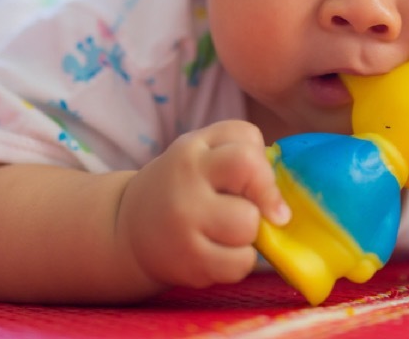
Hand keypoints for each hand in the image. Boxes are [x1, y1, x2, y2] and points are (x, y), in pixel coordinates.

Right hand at [115, 120, 289, 289]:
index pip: (246, 145)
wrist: (128, 230)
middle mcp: (185, 182)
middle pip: (251, 175)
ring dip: (250, 232)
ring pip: (249, 224)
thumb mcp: (201, 151)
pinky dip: (240, 261)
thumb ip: (243, 151)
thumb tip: (279, 198)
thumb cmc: (183, 185)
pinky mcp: (189, 262)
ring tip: (230, 231)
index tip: (261, 186)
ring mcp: (185, 223)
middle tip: (248, 208)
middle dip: (262, 195)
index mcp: (192, 149)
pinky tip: (222, 253)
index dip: (263, 165)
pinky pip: (240, 263)